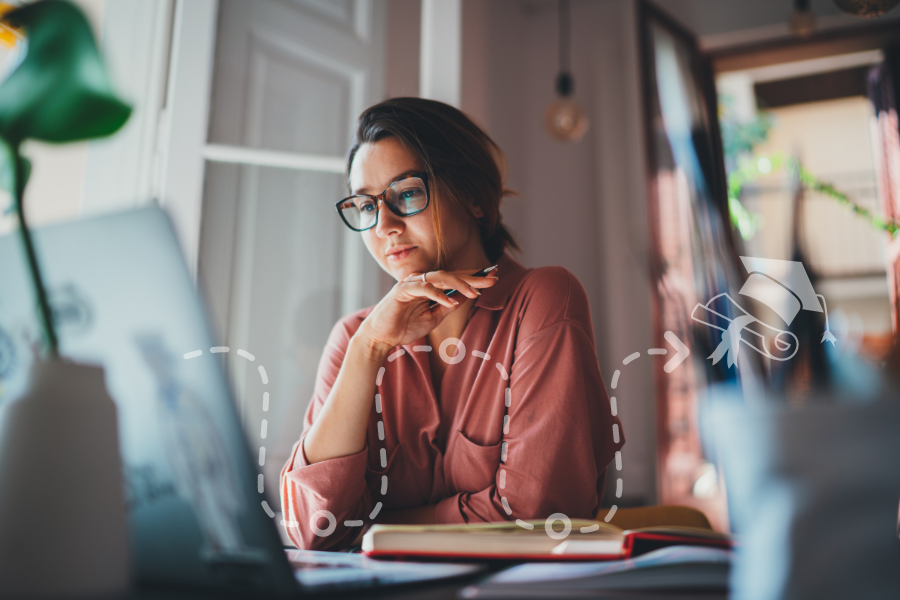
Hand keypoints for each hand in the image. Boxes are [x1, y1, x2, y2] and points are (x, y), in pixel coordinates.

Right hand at [357, 268, 498, 355]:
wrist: (381, 337)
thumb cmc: (405, 327)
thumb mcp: (434, 317)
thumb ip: (448, 305)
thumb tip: (468, 296)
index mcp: (429, 286)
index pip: (455, 278)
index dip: (474, 277)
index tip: (494, 278)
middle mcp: (421, 280)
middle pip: (451, 274)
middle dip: (473, 277)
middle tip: (492, 279)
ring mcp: (411, 283)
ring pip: (439, 277)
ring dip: (459, 284)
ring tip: (475, 292)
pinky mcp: (401, 290)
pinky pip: (423, 288)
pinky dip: (438, 294)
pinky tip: (451, 302)